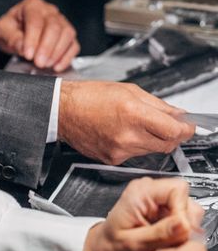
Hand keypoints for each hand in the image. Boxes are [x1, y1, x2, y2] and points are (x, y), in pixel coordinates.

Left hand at [0, 0, 78, 71]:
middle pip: (54, 27)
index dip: (32, 39)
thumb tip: (23, 48)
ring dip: (57, 52)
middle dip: (46, 47)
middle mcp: (49, 11)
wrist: (15, 33)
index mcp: (32, 5)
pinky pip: (73, 44)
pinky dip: (67, 57)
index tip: (28, 54)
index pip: (35, 21)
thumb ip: (11, 38)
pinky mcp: (67, 35)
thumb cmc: (9, 29)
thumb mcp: (2, 31)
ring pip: (67, 34)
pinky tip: (57, 66)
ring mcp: (61, 21)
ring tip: (45, 64)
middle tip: (38, 63)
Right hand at [58, 80, 194, 163]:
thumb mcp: (128, 90)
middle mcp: (127, 135)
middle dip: (172, 135)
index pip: (174, 130)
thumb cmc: (89, 97)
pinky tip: (123, 133)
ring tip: (137, 124)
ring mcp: (119, 150)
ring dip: (153, 139)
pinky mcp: (112, 159)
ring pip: (152, 150)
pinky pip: (135, 155)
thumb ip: (157, 104)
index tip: (188, 125)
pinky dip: (136, 145)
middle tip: (169, 125)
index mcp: (133, 113)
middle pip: (167, 144)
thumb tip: (178, 114)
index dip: (186, 129)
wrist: (63, 111)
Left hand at [83, 177, 203, 250]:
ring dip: (184, 230)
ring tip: (167, 242)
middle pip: (187, 199)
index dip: (183, 212)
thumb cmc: (111, 244)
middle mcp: (151, 191)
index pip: (178, 189)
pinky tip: (168, 241)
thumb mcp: (133, 243)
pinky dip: (181, 233)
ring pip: (189, 210)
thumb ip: (159, 234)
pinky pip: (184, 220)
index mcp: (140, 192)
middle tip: (174, 241)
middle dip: (185, 223)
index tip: (181, 231)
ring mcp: (159, 200)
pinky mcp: (165, 211)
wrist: (104, 248)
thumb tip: (184, 224)